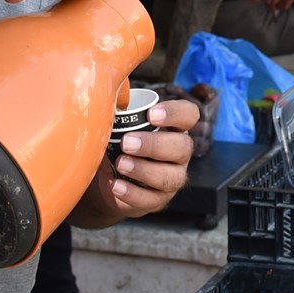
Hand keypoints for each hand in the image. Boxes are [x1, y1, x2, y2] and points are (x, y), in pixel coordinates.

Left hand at [92, 98, 200, 216]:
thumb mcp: (118, 123)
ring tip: (120, 163)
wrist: (108, 179)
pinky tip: (115, 185)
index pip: (189, 115)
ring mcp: (172, 178)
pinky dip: (132, 193)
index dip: (176, 113)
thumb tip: (104, 92)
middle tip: (126, 142)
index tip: (151, 114)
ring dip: (144, 169)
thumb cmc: (117, 144)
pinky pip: (151, 200)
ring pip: (170, 177)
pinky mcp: (158, 200)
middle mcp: (179, 153)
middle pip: (182, 147)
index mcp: (173, 128)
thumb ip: (119, 108)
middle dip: (154, 145)